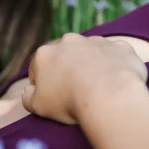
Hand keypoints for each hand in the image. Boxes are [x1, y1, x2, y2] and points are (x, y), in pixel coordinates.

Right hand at [21, 33, 147, 124]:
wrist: (109, 96)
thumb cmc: (68, 102)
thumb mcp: (37, 106)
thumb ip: (27, 97)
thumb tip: (28, 92)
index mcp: (45, 53)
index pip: (38, 69)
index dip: (43, 85)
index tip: (53, 99)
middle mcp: (69, 41)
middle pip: (65, 57)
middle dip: (68, 70)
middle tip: (76, 93)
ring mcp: (96, 41)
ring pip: (91, 53)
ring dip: (92, 66)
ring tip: (99, 89)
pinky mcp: (120, 47)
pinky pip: (116, 56)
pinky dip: (115, 66)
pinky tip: (117, 83)